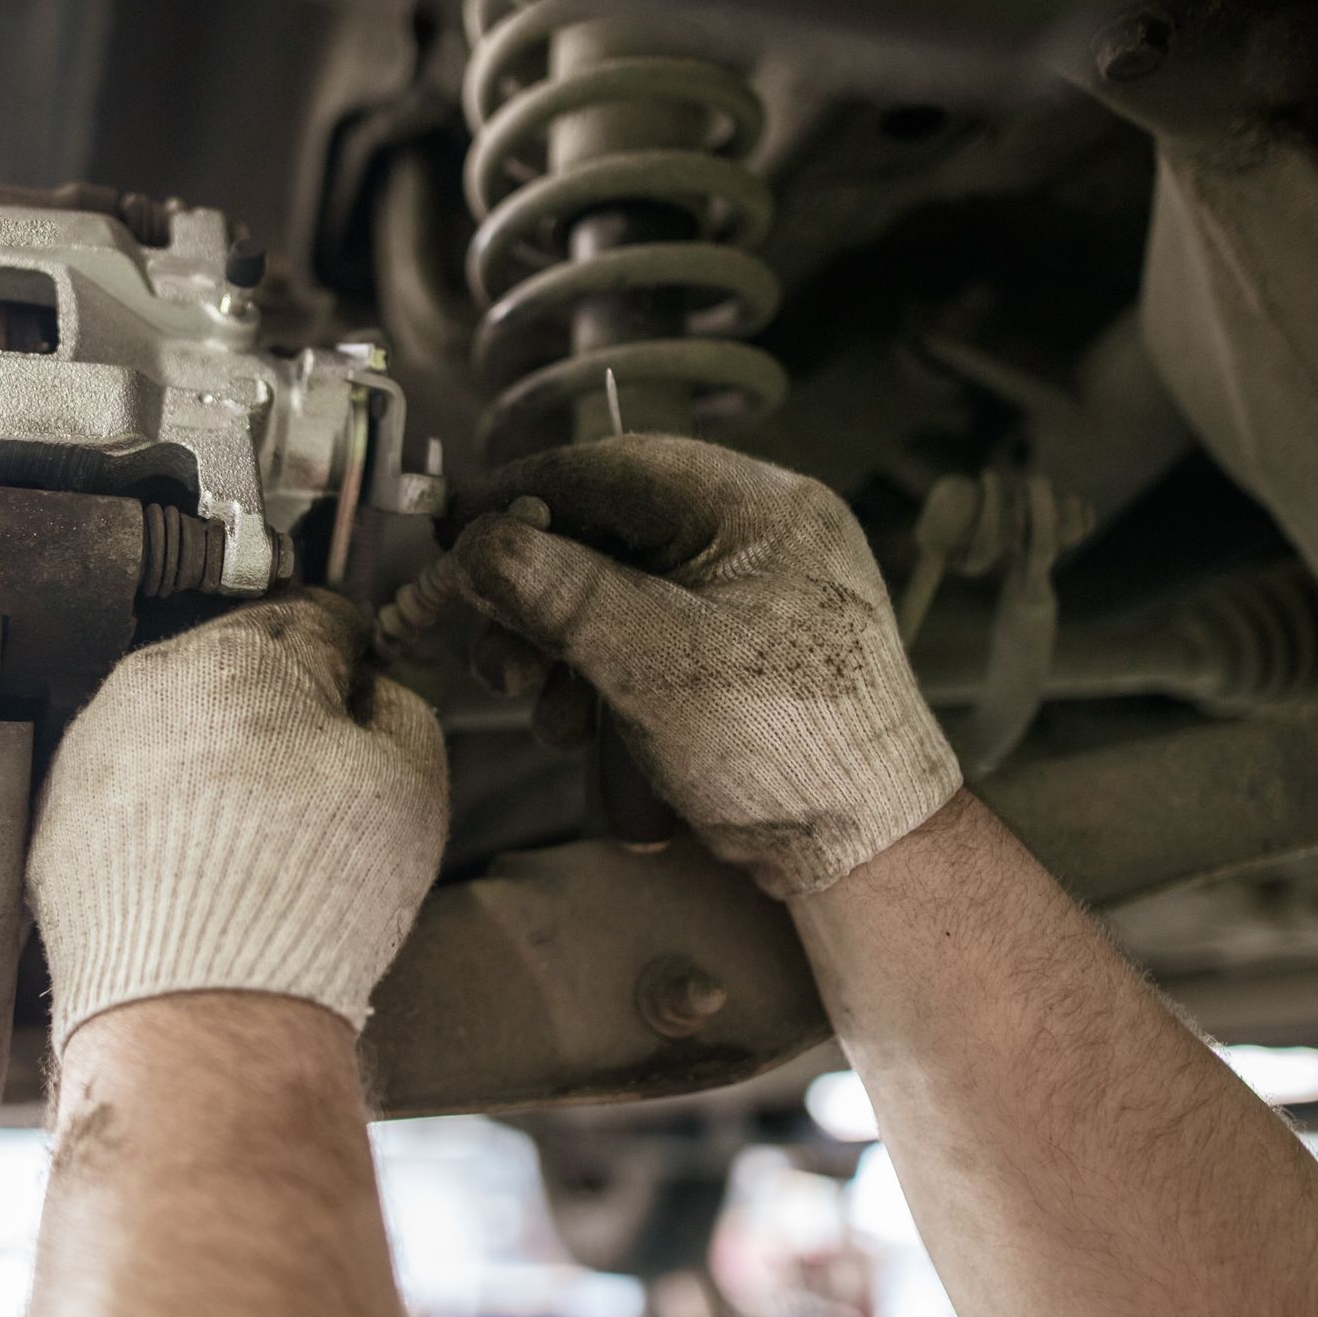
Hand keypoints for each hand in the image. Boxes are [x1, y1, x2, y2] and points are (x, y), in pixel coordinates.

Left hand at [26, 590, 448, 1052]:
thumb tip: (382, 694)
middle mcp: (149, 687)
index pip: (315, 621)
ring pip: (175, 727)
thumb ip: (404, 709)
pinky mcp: (58, 823)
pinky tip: (206, 864)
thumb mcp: (409, 785)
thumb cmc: (304, 898)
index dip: (354, 658)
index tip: (365, 685)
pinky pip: (129, 791)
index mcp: (241, 656)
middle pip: (235, 669)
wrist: (200, 1014)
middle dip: (281, 706)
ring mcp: (93, 754)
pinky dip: (166, 812)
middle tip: (323, 776)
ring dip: (217, 755)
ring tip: (263, 834)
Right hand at [454, 435, 958, 896]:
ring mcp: (752, 592)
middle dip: (537, 596)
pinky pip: (649, 637)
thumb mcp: (650, 659)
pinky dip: (604, 677)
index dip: (518, 493)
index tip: (447, 525)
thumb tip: (471, 541)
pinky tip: (586, 731)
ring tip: (550, 714)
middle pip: (607, 532)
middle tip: (497, 657)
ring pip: (618, 591)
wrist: (870, 849)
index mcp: (757, 505)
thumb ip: (553, 588)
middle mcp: (758, 533)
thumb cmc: (779, 746)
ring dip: (563, 648)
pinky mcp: (743, 649)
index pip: (610, 466)